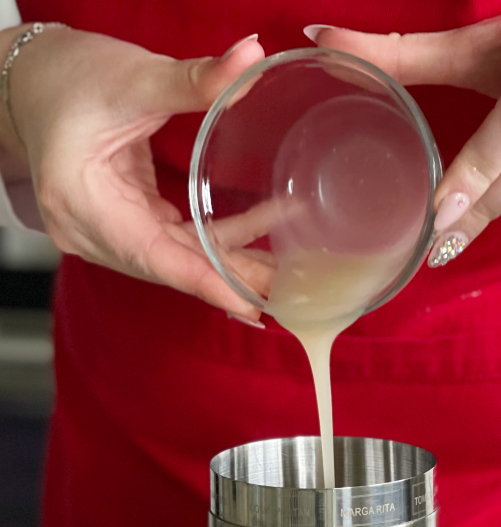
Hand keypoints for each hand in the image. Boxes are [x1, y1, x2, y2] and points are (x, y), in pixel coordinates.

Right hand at [0, 26, 264, 319]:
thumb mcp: (135, 77)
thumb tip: (250, 59)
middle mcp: (90, 230)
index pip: (154, 257)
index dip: (206, 282)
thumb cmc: (65, 75)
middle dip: (229, 281)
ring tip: (282, 278)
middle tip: (286, 295)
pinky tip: (257, 245)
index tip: (249, 305)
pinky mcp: (123, 224)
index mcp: (82, 202)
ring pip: (177, 260)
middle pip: (171, 266)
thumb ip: (195, 80)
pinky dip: (214, 245)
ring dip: (228, 266)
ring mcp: (105, 232)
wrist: (26, 77)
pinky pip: (175, 243)